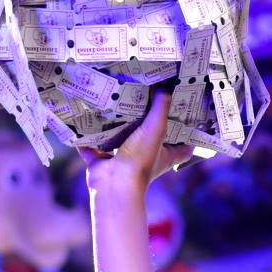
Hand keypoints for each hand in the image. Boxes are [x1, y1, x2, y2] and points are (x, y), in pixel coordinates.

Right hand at [79, 91, 193, 190]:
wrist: (113, 184)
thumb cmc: (140, 160)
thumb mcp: (156, 129)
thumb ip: (161, 108)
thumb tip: (165, 87)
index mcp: (165, 156)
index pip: (183, 148)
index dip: (187, 136)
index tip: (188, 120)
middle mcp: (146, 159)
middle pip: (151, 141)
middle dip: (149, 125)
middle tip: (148, 102)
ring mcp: (124, 161)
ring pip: (121, 141)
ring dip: (117, 127)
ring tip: (115, 104)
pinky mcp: (102, 163)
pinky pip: (93, 147)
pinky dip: (87, 137)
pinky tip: (83, 119)